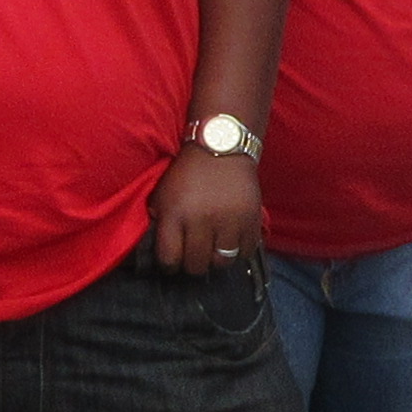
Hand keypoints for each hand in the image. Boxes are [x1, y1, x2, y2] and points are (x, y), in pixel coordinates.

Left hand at [151, 142, 265, 274]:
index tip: (173, 261)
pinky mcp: (251, 219)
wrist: (221, 145)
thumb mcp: (163, 193)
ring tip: (214, 249)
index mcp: (175, 213)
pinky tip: (231, 240)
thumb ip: (160, 221)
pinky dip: (238, 251)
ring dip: (216, 259)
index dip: (169, 265)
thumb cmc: (188, 171)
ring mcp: (229, 221)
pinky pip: (246, 252)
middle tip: (194, 255)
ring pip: (222, 263)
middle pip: (196, 265)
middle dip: (192, 264)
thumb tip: (161, 251)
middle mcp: (202, 220)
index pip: (169, 259)